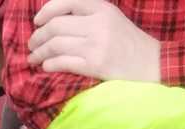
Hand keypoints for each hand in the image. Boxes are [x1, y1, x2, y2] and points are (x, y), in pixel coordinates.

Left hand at [28, 0, 160, 82]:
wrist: (151, 63)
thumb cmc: (127, 41)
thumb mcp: (110, 17)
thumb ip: (86, 12)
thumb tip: (52, 18)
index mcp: (101, 8)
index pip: (66, 2)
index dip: (46, 11)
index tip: (37, 21)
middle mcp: (97, 24)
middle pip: (55, 26)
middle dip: (37, 37)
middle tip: (32, 44)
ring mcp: (96, 45)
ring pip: (55, 45)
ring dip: (39, 53)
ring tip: (34, 57)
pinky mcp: (94, 65)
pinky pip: (62, 63)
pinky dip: (49, 64)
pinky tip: (46, 66)